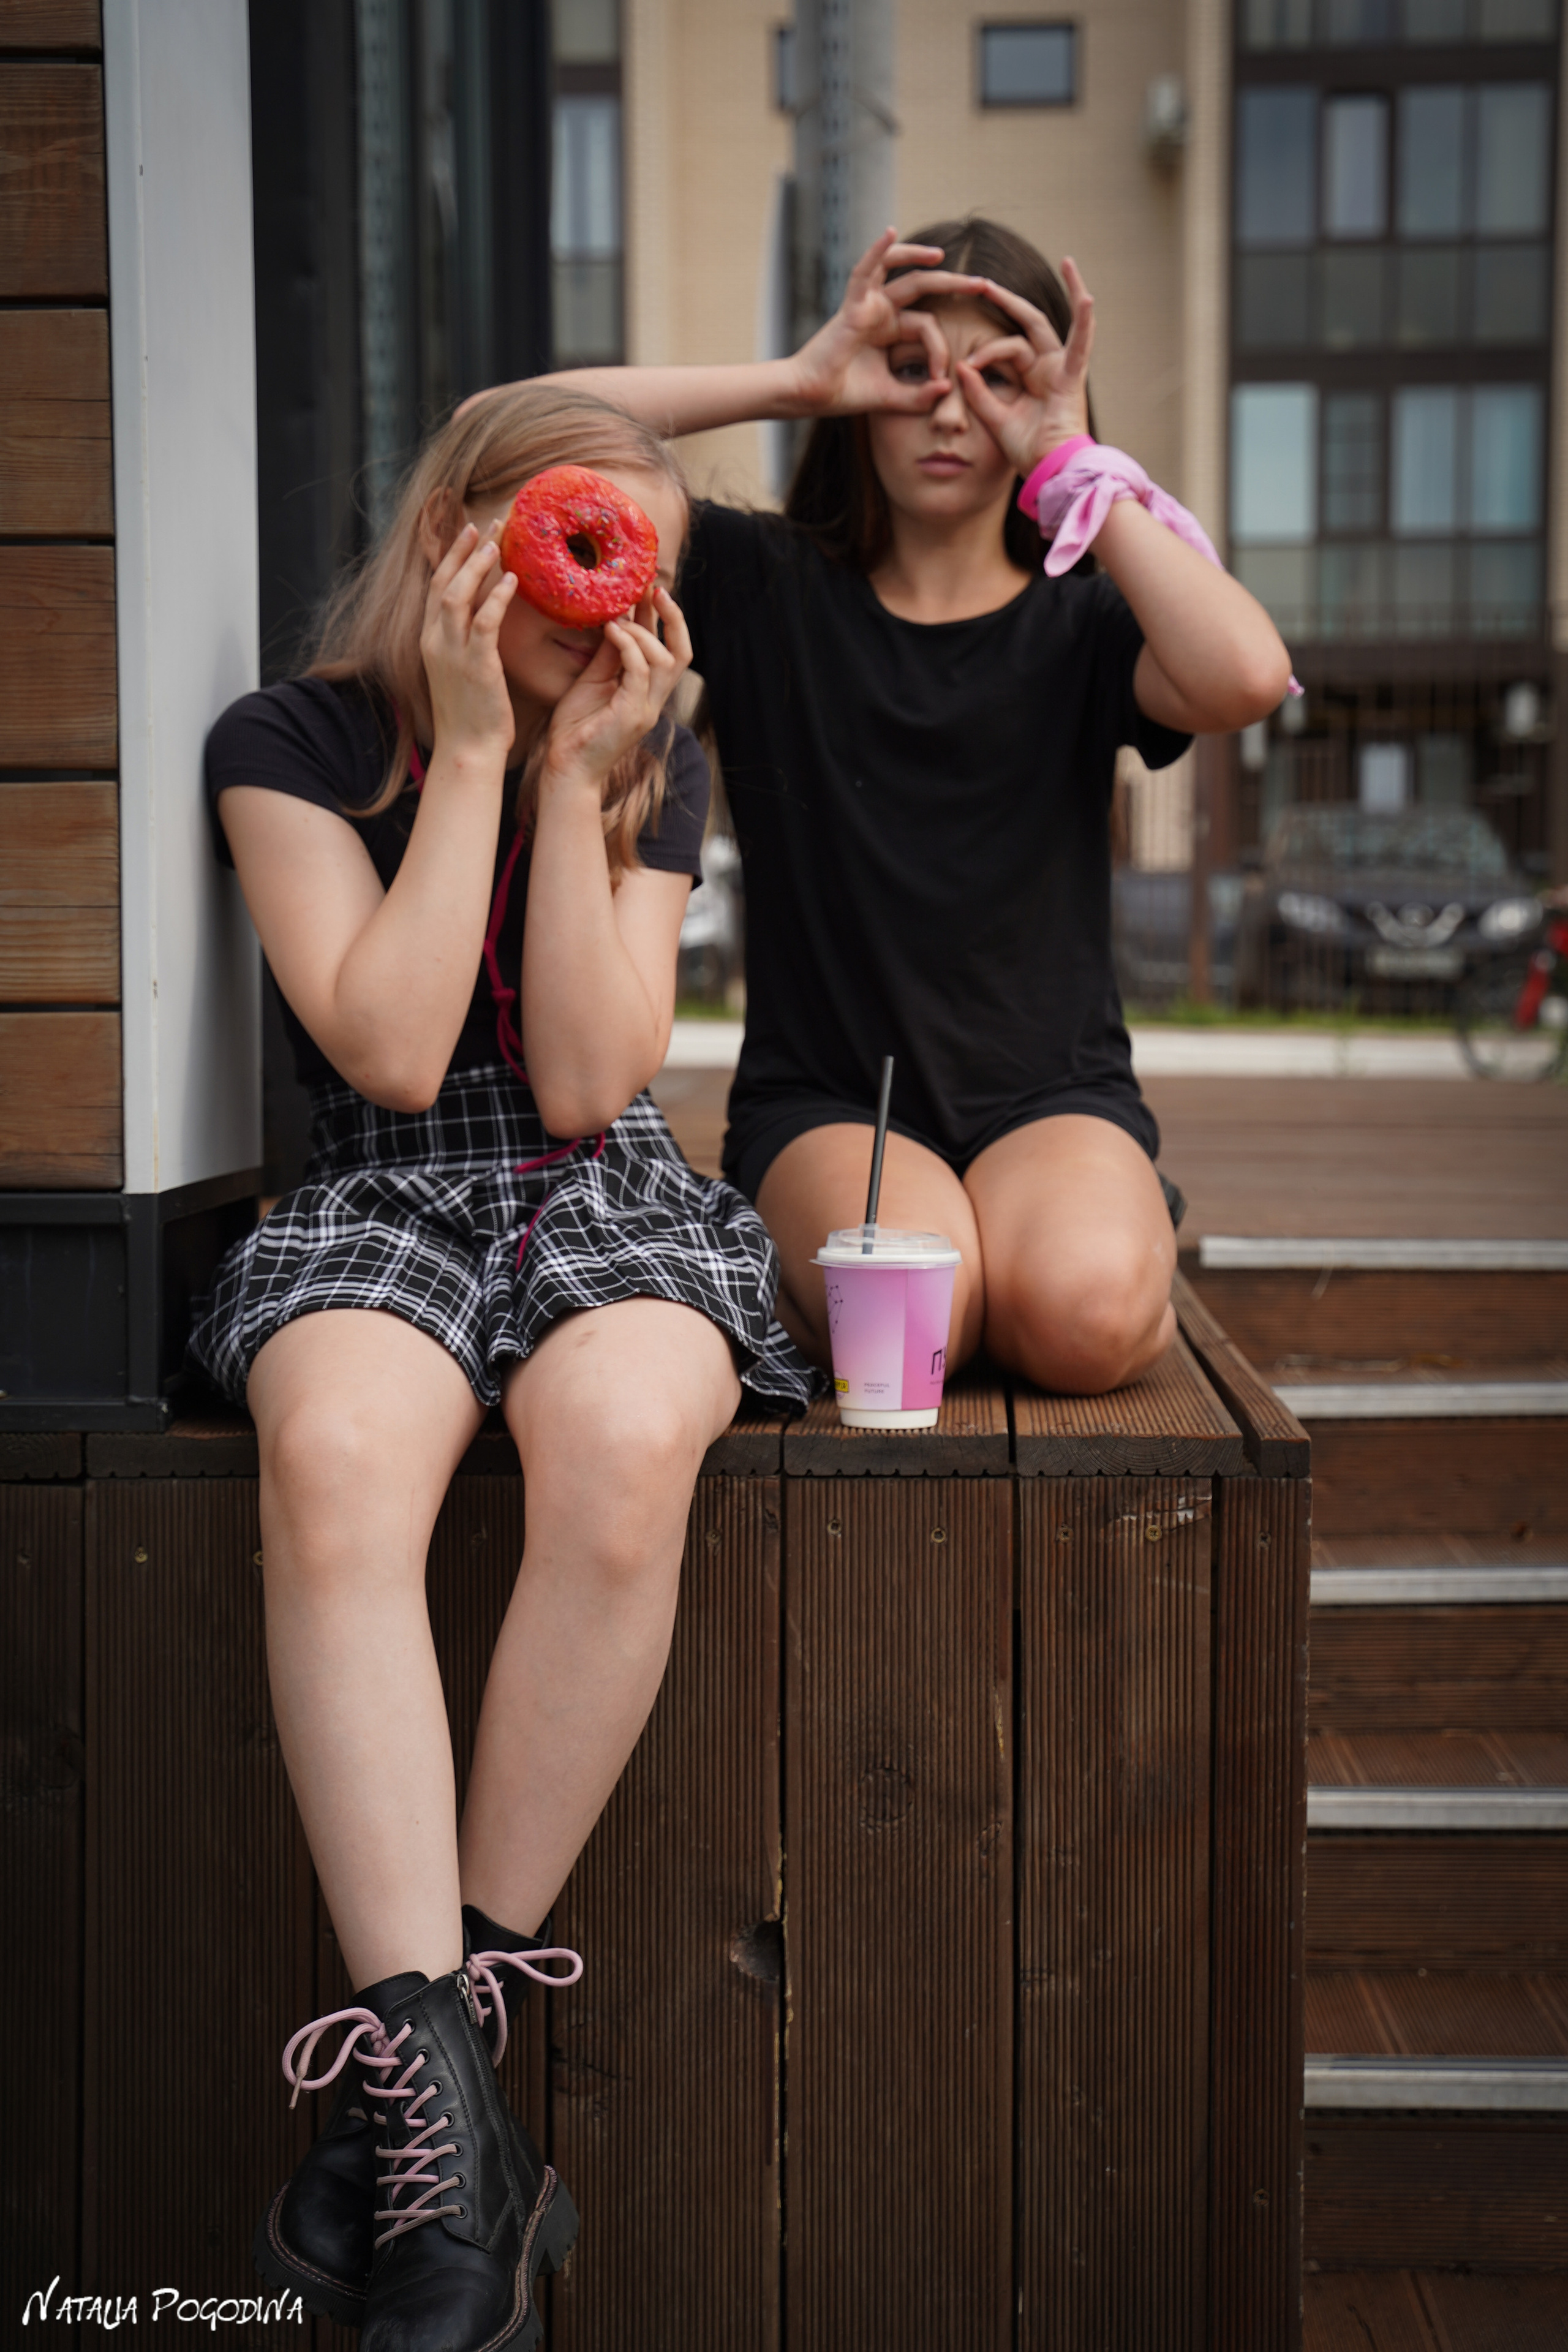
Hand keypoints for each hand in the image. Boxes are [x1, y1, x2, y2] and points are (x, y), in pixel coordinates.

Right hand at [419, 520, 517, 761]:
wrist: (467, 751)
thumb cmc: (471, 716)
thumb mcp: (461, 672)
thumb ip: (466, 642)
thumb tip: (483, 619)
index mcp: (430, 641)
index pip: (437, 587)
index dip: (452, 557)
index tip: (470, 533)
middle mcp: (435, 641)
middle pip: (444, 582)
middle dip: (463, 549)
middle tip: (486, 523)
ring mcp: (451, 653)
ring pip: (458, 595)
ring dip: (477, 565)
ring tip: (498, 541)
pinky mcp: (475, 666)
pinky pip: (484, 622)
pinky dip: (496, 598)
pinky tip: (512, 580)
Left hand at [541, 585, 691, 790]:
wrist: (566, 768)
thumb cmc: (575, 728)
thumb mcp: (593, 680)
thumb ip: (608, 654)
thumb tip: (615, 619)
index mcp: (648, 691)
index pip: (671, 650)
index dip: (667, 619)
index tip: (652, 589)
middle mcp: (654, 700)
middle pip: (682, 652)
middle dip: (672, 618)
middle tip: (653, 589)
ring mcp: (647, 708)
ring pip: (664, 659)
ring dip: (642, 631)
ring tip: (617, 617)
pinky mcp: (633, 715)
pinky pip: (639, 670)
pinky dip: (628, 646)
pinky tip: (610, 630)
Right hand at [790, 227, 986, 417]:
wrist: (809, 396)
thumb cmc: (845, 394)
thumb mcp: (892, 397)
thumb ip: (919, 396)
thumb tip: (947, 389)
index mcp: (891, 330)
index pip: (928, 327)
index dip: (940, 350)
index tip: (942, 379)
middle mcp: (881, 311)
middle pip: (923, 288)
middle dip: (954, 285)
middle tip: (985, 284)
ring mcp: (867, 304)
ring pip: (900, 271)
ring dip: (921, 257)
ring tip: (944, 255)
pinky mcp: (852, 305)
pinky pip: (865, 271)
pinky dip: (877, 250)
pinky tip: (890, 232)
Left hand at [951, 256, 1094, 477]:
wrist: (1049, 472)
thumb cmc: (1028, 450)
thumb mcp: (994, 417)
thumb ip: (978, 391)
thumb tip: (960, 366)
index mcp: (1030, 375)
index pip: (1005, 346)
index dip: (982, 350)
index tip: (963, 362)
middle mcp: (1047, 366)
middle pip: (1027, 323)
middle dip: (1006, 301)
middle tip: (983, 282)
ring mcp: (1062, 368)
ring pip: (1052, 326)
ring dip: (1064, 291)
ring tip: (1068, 262)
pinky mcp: (1072, 377)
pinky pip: (1081, 345)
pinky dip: (1085, 322)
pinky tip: (1087, 296)